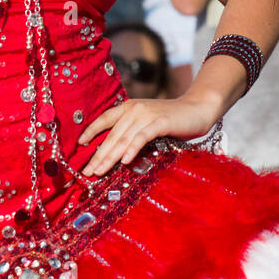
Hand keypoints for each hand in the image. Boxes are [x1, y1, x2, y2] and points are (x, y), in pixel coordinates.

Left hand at [78, 95, 220, 176]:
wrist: (197, 109)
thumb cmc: (172, 119)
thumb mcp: (147, 121)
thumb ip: (132, 130)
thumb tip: (115, 149)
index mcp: (129, 107)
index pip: (105, 118)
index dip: (91, 131)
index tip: (80, 145)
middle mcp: (134, 109)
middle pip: (111, 134)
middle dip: (98, 154)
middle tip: (87, 171)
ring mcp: (147, 114)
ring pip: (123, 138)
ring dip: (109, 157)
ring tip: (99, 171)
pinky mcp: (160, 122)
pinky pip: (141, 137)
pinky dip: (131, 149)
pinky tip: (123, 161)